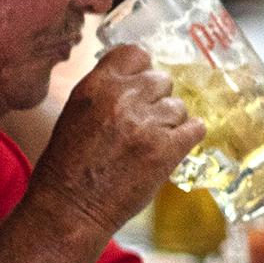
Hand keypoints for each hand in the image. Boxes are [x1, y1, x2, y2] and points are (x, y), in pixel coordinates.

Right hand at [31, 43, 202, 239]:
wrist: (70, 209)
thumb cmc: (67, 165)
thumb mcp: (77, 112)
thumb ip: (107, 91)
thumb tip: (137, 79)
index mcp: (97, 85)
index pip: (136, 54)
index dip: (141, 71)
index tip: (140, 88)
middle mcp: (123, 98)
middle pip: (162, 80)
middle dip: (156, 100)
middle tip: (144, 124)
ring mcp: (148, 124)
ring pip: (178, 106)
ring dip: (170, 123)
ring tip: (151, 143)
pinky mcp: (167, 149)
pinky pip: (196, 128)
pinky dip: (188, 137)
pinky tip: (175, 147)